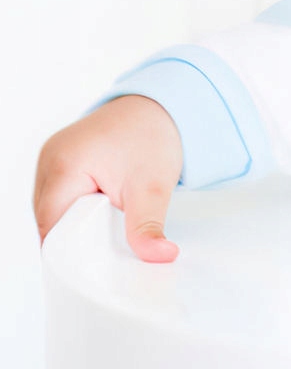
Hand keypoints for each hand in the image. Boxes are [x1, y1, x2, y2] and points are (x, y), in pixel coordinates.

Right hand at [34, 95, 183, 261]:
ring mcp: (50, 156)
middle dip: (74, 236)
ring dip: (74, 220)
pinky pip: (57, 194)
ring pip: (52, 210)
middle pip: (49, 221)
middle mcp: (49, 158)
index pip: (51, 230)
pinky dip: (74, 205)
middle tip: (105, 243)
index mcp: (64, 165)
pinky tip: (95, 208)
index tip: (93, 265)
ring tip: (104, 221)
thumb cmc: (154, 135)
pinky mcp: (58, 157)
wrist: (163, 103)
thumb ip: (148, 227)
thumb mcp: (153, 187)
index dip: (71, 251)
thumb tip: (159, 257)